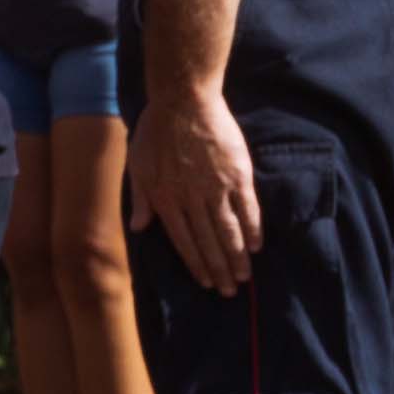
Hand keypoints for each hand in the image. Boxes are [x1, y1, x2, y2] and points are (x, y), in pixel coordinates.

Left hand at [134, 85, 259, 293]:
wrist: (183, 102)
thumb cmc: (155, 132)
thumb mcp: (137, 165)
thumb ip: (140, 199)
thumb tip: (139, 228)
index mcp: (166, 200)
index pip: (183, 241)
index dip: (195, 263)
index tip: (205, 282)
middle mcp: (191, 200)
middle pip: (208, 242)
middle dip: (219, 269)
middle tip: (229, 291)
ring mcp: (216, 189)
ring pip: (228, 231)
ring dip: (237, 257)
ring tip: (244, 276)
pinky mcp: (237, 175)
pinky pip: (248, 208)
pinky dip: (253, 229)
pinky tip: (257, 246)